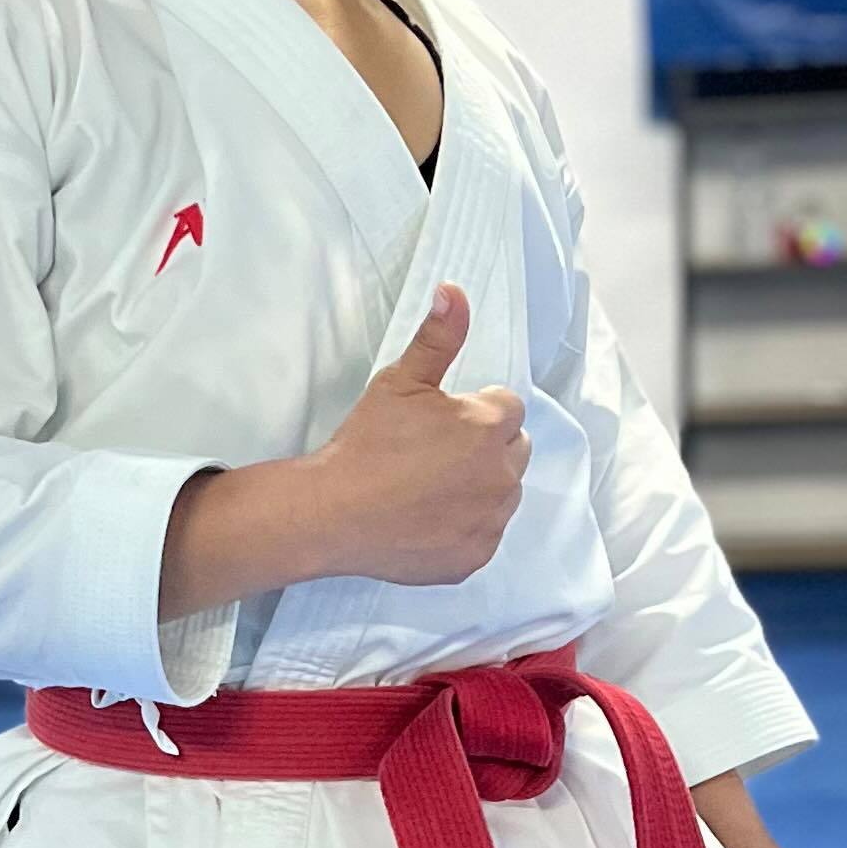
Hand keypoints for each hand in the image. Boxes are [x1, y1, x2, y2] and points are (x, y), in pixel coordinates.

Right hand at [306, 285, 528, 586]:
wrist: (333, 512)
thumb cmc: (366, 443)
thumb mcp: (400, 380)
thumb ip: (437, 337)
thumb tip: (455, 291)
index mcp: (490, 425)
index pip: (506, 407)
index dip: (472, 410)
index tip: (439, 422)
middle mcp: (502, 474)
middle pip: (513, 449)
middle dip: (485, 446)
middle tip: (434, 453)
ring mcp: (491, 519)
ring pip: (503, 493)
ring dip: (480, 485)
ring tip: (430, 486)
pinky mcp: (475, 556)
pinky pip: (485, 533)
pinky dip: (465, 525)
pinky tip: (428, 518)